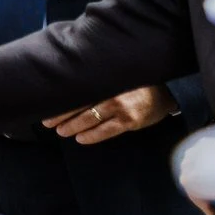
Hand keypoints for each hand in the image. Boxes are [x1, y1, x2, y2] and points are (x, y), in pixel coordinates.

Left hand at [44, 85, 175, 144]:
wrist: (168, 91)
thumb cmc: (136, 82)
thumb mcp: (118, 76)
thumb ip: (98, 79)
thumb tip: (71, 85)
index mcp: (105, 78)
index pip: (77, 90)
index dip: (60, 99)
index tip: (46, 105)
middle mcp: (111, 92)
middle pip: (79, 104)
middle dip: (61, 115)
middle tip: (47, 122)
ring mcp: (121, 107)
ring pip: (90, 119)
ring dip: (72, 126)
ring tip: (61, 131)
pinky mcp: (131, 121)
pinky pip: (107, 131)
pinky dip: (92, 136)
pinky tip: (80, 139)